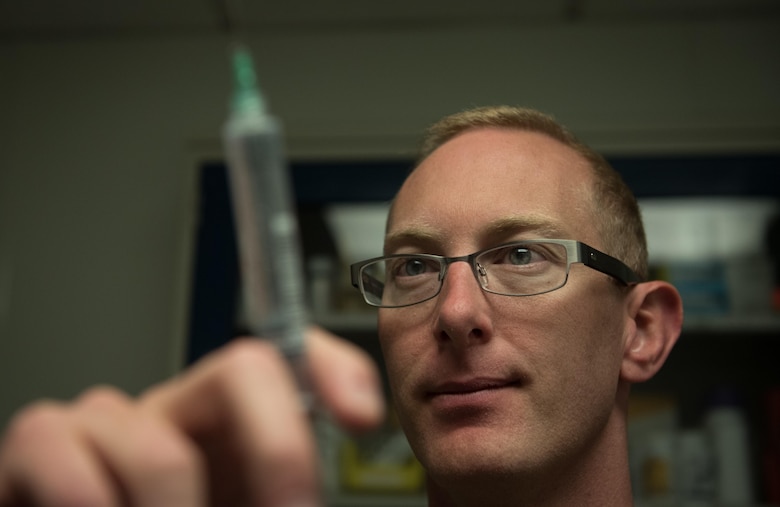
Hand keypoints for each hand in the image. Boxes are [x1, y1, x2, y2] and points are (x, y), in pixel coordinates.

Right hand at [0, 326, 383, 506]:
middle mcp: (178, 409)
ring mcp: (110, 421)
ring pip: (161, 452)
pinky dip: (92, 505)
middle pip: (243, 372)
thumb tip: (323, 489)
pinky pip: (62, 451)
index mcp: (234, 425)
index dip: (334, 370)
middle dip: (277, 452)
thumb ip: (285, 495)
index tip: (361, 418)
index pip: (292, 358)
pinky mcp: (42, 443)